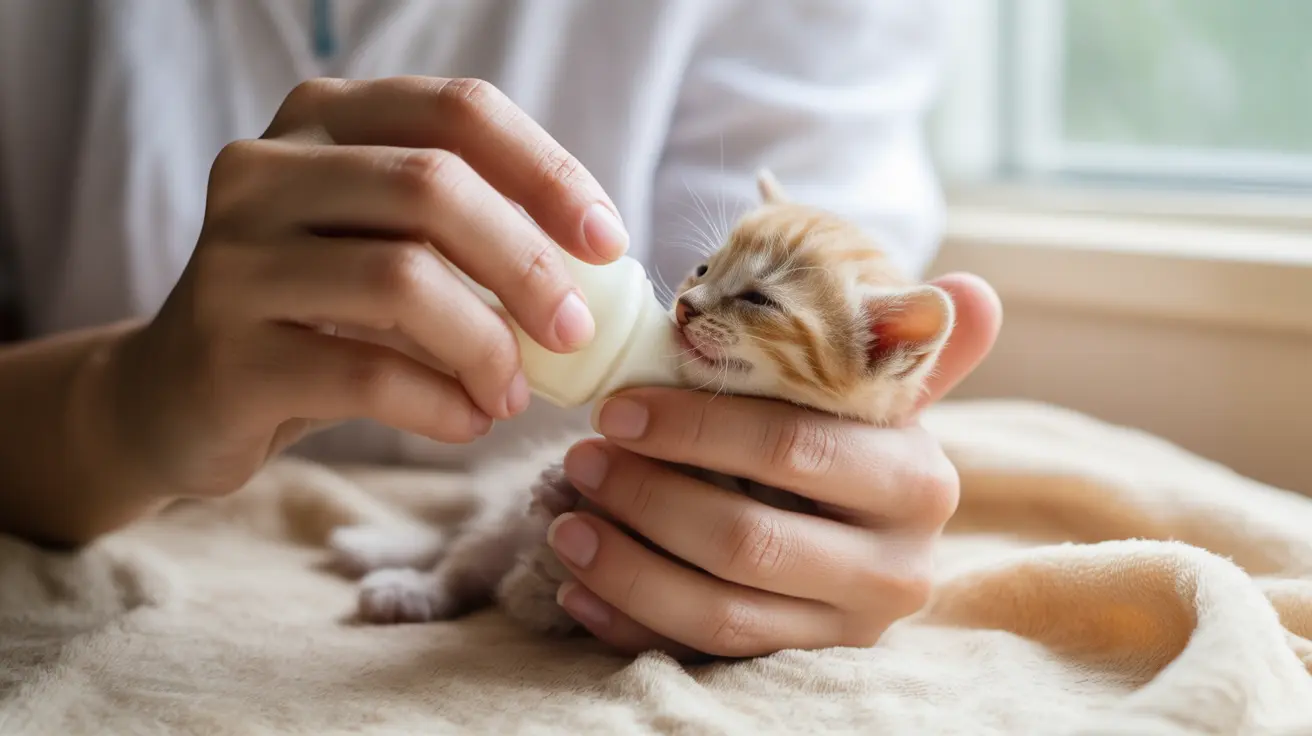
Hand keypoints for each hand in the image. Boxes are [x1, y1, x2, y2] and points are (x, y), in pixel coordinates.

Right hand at [104, 76, 628, 498]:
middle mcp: (264, 169)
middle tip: (575, 333)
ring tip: (513, 393)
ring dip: (487, 346)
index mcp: (321, 120)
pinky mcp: (225, 351)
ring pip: (402, 279)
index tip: (608, 243)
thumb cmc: (316, 317)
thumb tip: (598, 272)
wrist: (178, 395)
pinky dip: (441, 404)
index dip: (548, 174)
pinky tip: (468, 421)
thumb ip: (470, 236)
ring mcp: (233, 257)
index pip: (459, 111)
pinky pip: (368, 374)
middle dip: (529, 265)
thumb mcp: (387, 249)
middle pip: (434, 186)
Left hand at [547, 274, 1001, 658]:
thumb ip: (911, 345)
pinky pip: (706, 656)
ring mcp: (847, 629)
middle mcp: (896, 568)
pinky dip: (632, 623)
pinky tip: (579, 589)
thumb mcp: (886, 393)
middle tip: (581, 459)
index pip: (791, 449)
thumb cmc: (858, 441)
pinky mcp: (802, 666)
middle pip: (748, 540)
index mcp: (916, 481)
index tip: (617, 408)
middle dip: (648, 498)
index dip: (695, 429)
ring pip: (722, 612)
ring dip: (628, 567)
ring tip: (565, 524)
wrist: (878, 532)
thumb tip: (973, 288)